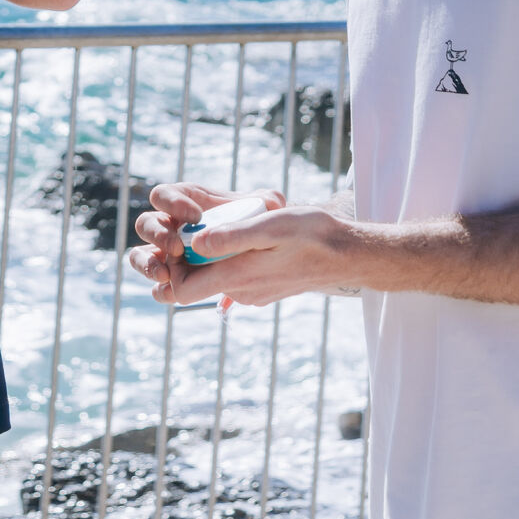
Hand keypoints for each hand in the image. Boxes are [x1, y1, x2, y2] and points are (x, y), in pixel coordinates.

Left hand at [131, 183, 352, 307]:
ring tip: (218, 227)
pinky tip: (241, 237)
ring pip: (213, 279)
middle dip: (185, 259)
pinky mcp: (263, 289)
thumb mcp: (272, 225)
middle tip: (193, 227)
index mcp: (239, 278)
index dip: (171, 267)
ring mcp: (252, 293)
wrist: (348, 254)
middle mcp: (242, 292)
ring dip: (207, 257)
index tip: (177, 238)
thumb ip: (232, 235)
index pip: (182, 291)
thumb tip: (194, 243)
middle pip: (194, 284)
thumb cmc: (313, 234)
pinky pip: (232, 277)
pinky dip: (227, 259)